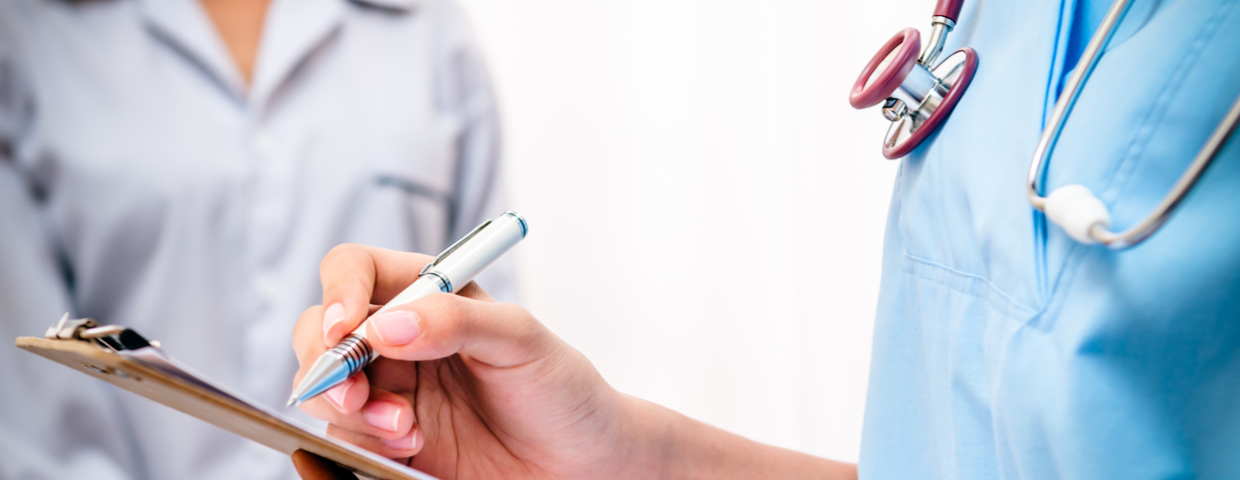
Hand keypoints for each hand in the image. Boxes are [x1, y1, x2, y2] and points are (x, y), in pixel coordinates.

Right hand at [291, 244, 638, 477]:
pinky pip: (344, 437)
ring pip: (325, 388)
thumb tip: (387, 325)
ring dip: (353, 411)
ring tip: (407, 429)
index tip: (347, 328)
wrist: (580, 460)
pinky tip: (411, 447)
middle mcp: (399, 337)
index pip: (355, 270)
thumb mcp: (521, 339)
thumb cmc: (561, 387)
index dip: (338, 292)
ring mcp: (390, 389)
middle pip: (320, 331)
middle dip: (325, 361)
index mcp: (427, 293)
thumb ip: (456, 321)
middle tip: (354, 394)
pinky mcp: (388, 439)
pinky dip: (365, 443)